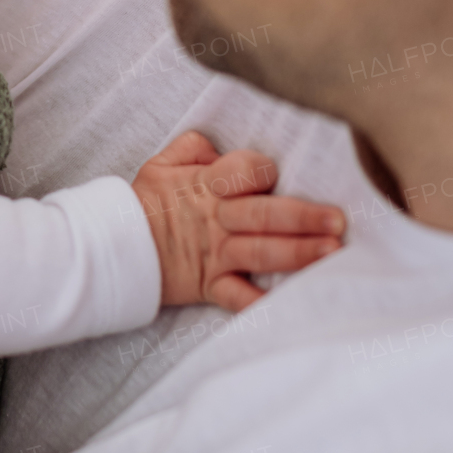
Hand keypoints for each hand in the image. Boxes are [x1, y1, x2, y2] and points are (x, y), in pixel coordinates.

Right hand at [131, 131, 344, 311]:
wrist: (113, 247)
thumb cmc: (146, 202)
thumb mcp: (162, 163)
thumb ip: (194, 147)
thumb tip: (221, 149)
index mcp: (205, 185)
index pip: (243, 170)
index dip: (262, 170)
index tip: (275, 173)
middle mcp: (215, 220)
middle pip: (262, 214)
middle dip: (302, 216)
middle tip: (338, 220)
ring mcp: (214, 254)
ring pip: (260, 252)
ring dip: (297, 253)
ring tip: (331, 252)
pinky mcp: (209, 284)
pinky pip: (237, 298)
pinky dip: (260, 304)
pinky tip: (290, 305)